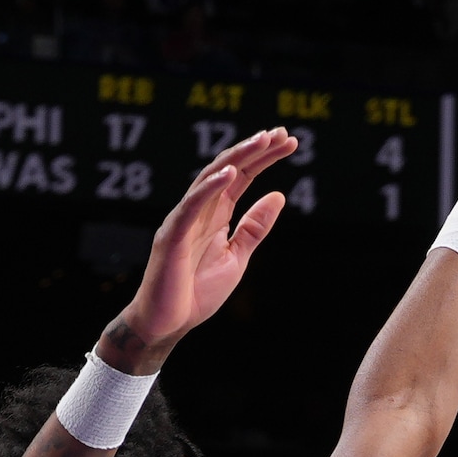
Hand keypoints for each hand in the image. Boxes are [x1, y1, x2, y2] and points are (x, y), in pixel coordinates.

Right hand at [97, 127, 299, 367]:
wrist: (168, 323)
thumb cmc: (196, 292)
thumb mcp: (238, 257)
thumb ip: (254, 227)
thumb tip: (279, 195)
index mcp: (215, 215)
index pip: (242, 177)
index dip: (263, 158)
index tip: (289, 142)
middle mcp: (198, 211)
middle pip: (228, 170)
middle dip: (255, 150)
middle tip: (282, 133)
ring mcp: (183, 221)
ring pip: (210, 180)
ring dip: (237, 158)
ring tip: (262, 141)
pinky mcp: (171, 237)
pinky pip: (190, 207)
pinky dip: (209, 188)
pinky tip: (230, 172)